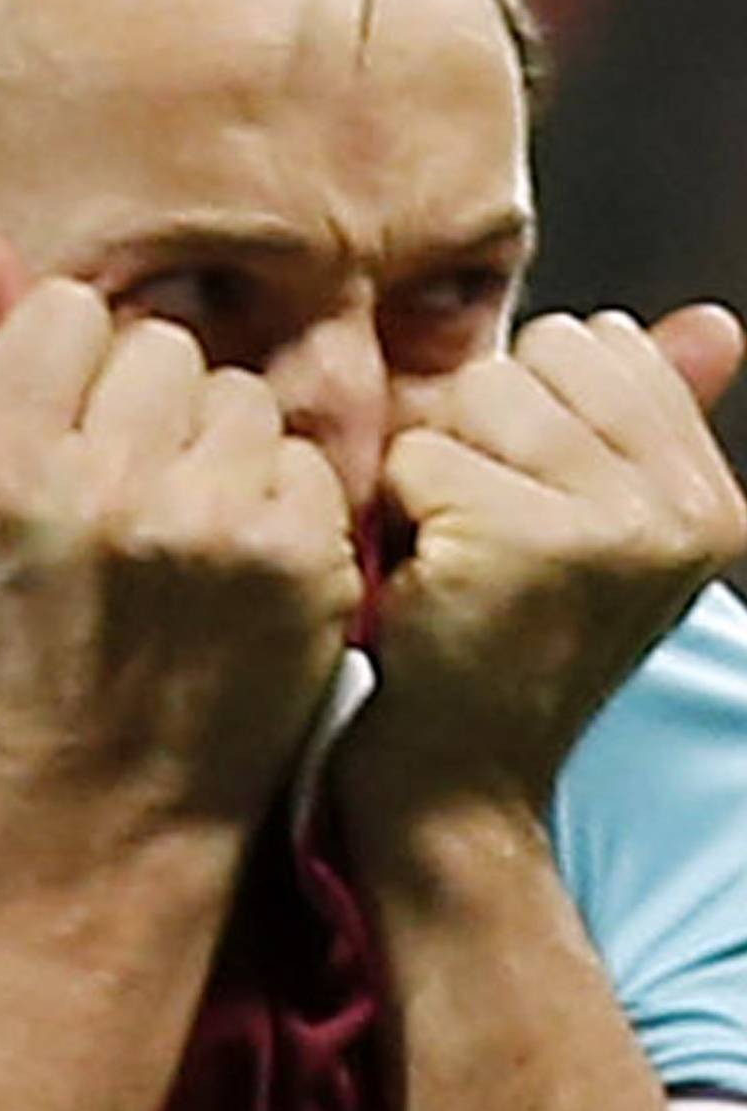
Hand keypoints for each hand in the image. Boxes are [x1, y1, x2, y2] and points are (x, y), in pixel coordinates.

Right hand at [0, 237, 361, 826]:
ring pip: (241, 395)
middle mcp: (103, 489)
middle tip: (134, 492)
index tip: (72, 430)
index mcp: (5, 471)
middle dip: (151, 406)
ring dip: (220, 450)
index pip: (71, 310)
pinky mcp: (295, 557)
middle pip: (162, 346)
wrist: (117, 788)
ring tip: (188, 532)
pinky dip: (278, 504)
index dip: (76, 364)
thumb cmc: (24, 645)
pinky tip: (239, 565)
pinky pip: (301, 460)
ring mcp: (208, 523)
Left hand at [346, 303, 746, 818]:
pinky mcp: (515, 541)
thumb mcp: (598, 536)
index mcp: (708, 501)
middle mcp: (678, 511)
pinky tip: (421, 587)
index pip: (605, 343)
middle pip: (537, 359)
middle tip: (482, 540)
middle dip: (482, 434)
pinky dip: (395, 517)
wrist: (455, 789)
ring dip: (435, 473)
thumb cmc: (500, 656)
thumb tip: (717, 321)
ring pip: (473, 398)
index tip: (525, 511)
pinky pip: (418, 457)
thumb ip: (649, 424)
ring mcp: (606, 527)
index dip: (529, 413)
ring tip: (453, 558)